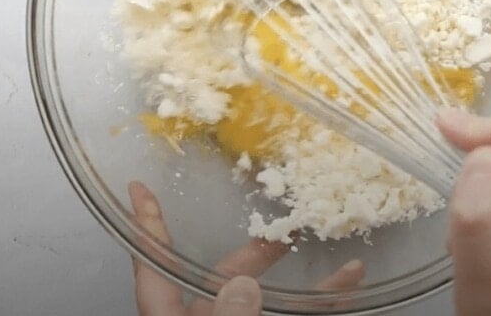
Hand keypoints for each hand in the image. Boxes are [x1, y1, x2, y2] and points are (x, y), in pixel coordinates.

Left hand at [128, 181, 364, 315]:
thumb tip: (243, 286)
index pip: (154, 265)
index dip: (148, 225)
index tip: (139, 188)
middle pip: (222, 273)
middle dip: (257, 248)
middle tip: (283, 228)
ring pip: (267, 294)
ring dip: (300, 273)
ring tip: (322, 246)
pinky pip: (298, 312)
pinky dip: (324, 299)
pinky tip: (350, 281)